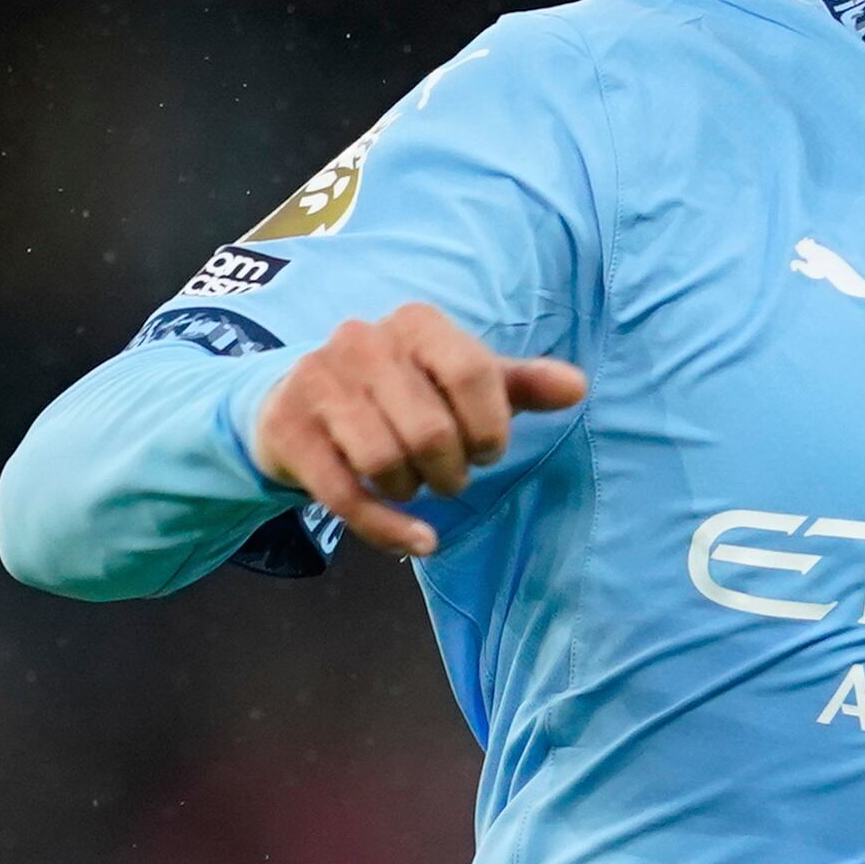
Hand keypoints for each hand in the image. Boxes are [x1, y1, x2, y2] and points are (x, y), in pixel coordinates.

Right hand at [249, 302, 585, 559]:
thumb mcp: (466, 381)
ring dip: (413, 489)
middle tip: (451, 476)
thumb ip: (521, 385)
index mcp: (417, 323)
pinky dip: (388, 529)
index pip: (473, 374)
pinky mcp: (287, 430)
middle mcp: (362, 341)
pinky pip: (343, 495)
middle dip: (452, 470)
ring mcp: (317, 383)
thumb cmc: (405, 392)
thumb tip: (577, 387)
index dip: (490, 427)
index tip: (489, 450)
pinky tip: (416, 540)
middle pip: (430, 431)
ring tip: (416, 483)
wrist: (303, 402)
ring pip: (384, 461)